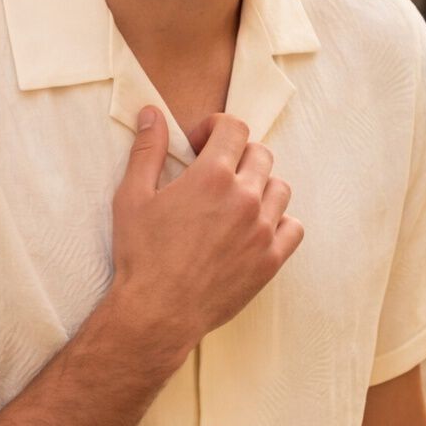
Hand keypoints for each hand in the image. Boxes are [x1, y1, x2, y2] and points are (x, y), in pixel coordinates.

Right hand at [108, 108, 300, 360]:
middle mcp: (244, 197)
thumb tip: (152, 113)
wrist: (157, 312)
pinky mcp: (270, 260)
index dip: (217, 128)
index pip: (235, 127)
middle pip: (260, 154)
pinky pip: (293, 227)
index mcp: (213, 175)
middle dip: (238, 156)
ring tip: (236, 203)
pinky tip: (256, 229)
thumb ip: (147, 150)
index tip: (201, 144)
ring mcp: (262, 230)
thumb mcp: (132, 197)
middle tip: (216, 176)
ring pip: (279, 189)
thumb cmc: (141, 256)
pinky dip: (279, 222)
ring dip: (260, 187)